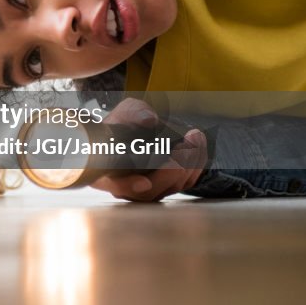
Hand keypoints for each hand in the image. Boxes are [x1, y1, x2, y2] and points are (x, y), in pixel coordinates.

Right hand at [90, 98, 207, 201]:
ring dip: (188, 164)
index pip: (115, 184)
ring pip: (170, 188)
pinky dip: (196, 163)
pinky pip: (185, 182)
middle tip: (183, 147)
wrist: (140, 127)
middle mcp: (127, 185)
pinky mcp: (169, 185)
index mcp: (107, 170)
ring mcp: (149, 189)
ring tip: (194, 137)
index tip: (143, 181)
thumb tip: (148, 120)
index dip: (129, 186)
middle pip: (149, 192)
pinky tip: (198, 142)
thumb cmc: (127, 123)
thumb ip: (134, 114)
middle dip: (170, 172)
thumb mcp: (126, 112)